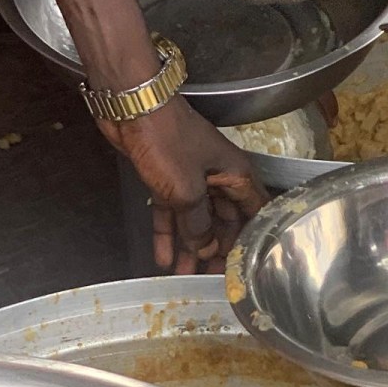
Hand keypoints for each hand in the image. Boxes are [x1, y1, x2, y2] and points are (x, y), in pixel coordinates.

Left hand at [96, 98, 265, 273]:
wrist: (133, 109)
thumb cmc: (168, 143)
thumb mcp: (187, 191)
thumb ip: (197, 225)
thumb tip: (203, 247)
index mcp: (235, 174)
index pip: (255, 212)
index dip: (252, 239)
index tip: (244, 265)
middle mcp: (218, 176)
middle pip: (225, 220)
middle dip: (218, 248)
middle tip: (211, 277)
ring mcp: (192, 177)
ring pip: (196, 219)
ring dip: (190, 246)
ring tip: (185, 275)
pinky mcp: (167, 178)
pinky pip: (172, 211)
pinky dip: (168, 232)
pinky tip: (162, 256)